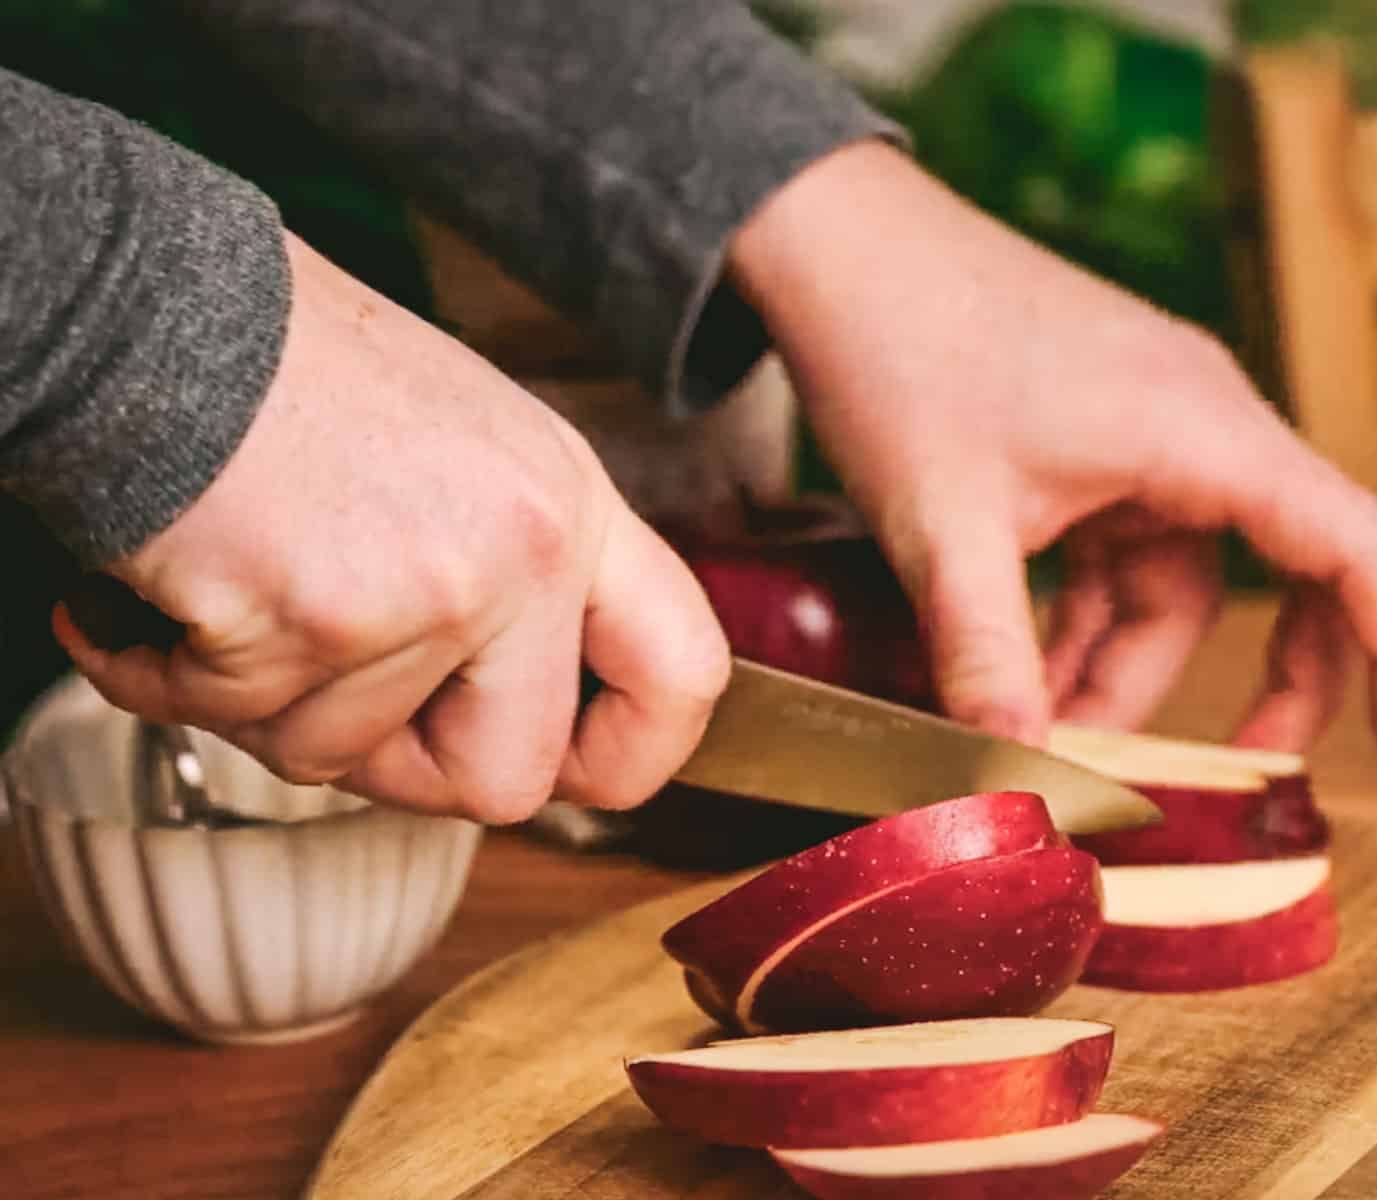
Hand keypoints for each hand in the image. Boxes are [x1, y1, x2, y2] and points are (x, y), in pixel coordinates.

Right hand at [54, 233, 728, 820]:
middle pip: (506, 780)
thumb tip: (507, 710)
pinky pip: (231, 720)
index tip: (571, 774)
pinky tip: (158, 587)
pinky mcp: (315, 614)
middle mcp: (527, 548)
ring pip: (339, 756)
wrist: (145, 292)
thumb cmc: (286, 373)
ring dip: (257, 697)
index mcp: (571, 507)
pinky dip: (164, 673)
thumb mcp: (461, 453)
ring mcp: (431, 585)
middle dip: (400, 769)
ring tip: (230, 582)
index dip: (631, 755)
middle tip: (323, 691)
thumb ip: (509, 577)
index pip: (684, 673)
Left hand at [730, 142, 1376, 764]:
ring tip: (1043, 737)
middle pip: (1286, 575)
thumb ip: (988, 657)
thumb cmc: (899, 349)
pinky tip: (1021, 674)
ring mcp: (1151, 430)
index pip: (1355, 546)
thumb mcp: (943, 525)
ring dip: (1122, 666)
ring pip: (1180, 581)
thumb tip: (1016, 779)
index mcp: (1204, 431)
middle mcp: (1201, 426)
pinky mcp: (1099, 438)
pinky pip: (1124, 553)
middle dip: (1250, 685)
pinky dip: (1085, 620)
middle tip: (1204, 783)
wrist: (838, 240)